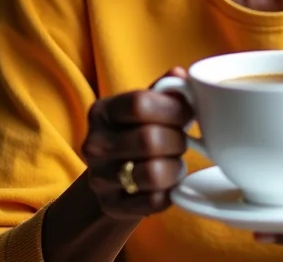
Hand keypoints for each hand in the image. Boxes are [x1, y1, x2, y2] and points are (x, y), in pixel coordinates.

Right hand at [82, 68, 193, 220]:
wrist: (114, 175)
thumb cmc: (138, 130)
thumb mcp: (147, 104)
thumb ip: (165, 88)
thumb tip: (181, 76)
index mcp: (102, 111)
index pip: (140, 103)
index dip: (173, 107)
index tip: (187, 112)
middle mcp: (94, 144)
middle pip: (149, 139)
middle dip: (178, 140)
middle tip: (183, 140)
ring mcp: (100, 179)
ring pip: (153, 173)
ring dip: (175, 167)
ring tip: (176, 161)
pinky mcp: (112, 206)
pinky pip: (155, 201)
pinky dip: (170, 191)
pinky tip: (167, 183)